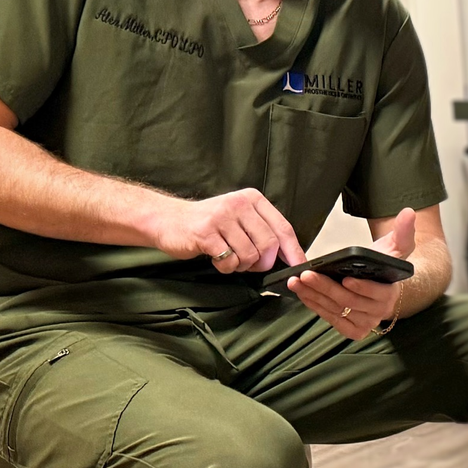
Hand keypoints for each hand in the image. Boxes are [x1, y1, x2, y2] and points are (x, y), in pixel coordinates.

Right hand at [155, 187, 301, 272]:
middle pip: (269, 245)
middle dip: (263, 262)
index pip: (283, 228)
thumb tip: (290, 256)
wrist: (168, 220)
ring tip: (229, 257)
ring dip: (242, 265)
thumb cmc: (208, 224)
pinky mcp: (206, 233)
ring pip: (250, 255)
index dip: (294, 251)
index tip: (300, 267)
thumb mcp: (239, 218)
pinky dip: (226, 267)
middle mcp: (238, 204)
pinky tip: (216, 258)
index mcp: (252, 199)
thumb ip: (262, 231)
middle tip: (249, 264)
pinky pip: (229, 261)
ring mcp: (221, 217)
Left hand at [289, 209, 415, 341]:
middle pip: (350, 301)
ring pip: (337, 310)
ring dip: (314, 296)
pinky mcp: (352, 330)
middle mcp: (379, 312)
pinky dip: (315, 306)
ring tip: (297, 281)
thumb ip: (403, 230)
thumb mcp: (396, 246)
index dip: (362, 287)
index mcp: (391, 293)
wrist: (382, 286)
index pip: (377, 293)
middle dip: (326, 287)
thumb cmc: (384, 265)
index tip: (346, 278)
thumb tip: (408, 213)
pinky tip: (303, 293)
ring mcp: (365, 323)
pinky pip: (331, 319)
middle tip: (307, 275)